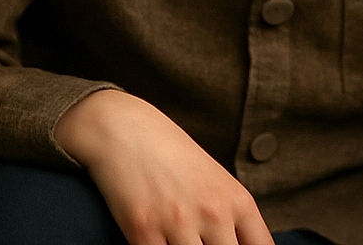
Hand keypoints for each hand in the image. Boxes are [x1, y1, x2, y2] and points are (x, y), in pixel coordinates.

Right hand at [55, 89, 272, 244]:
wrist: (125, 129)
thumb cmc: (172, 154)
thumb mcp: (214, 180)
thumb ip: (230, 217)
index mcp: (236, 199)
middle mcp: (213, 213)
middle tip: (200, 242)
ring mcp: (179, 223)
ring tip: (176, 239)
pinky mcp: (143, 231)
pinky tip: (158, 241)